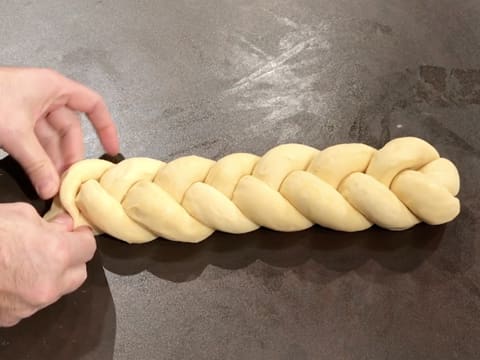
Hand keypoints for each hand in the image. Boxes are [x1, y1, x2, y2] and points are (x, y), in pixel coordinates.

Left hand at [0, 67, 119, 198]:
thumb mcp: (15, 132)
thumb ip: (36, 163)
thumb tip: (51, 190)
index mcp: (54, 87)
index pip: (92, 105)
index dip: (105, 126)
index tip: (110, 150)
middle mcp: (46, 96)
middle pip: (70, 129)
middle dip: (70, 155)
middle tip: (71, 181)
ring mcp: (29, 109)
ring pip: (51, 139)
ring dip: (53, 161)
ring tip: (55, 185)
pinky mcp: (15, 121)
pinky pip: (34, 143)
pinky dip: (37, 159)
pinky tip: (39, 177)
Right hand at [0, 203, 95, 326]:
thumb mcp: (20, 215)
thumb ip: (50, 224)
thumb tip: (65, 227)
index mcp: (56, 254)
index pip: (88, 247)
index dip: (82, 237)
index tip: (75, 233)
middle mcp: (49, 284)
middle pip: (79, 274)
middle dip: (72, 260)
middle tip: (56, 247)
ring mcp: (31, 305)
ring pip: (57, 291)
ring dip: (52, 277)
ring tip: (29, 262)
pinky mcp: (13, 317)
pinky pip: (33, 304)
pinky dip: (30, 291)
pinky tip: (13, 278)